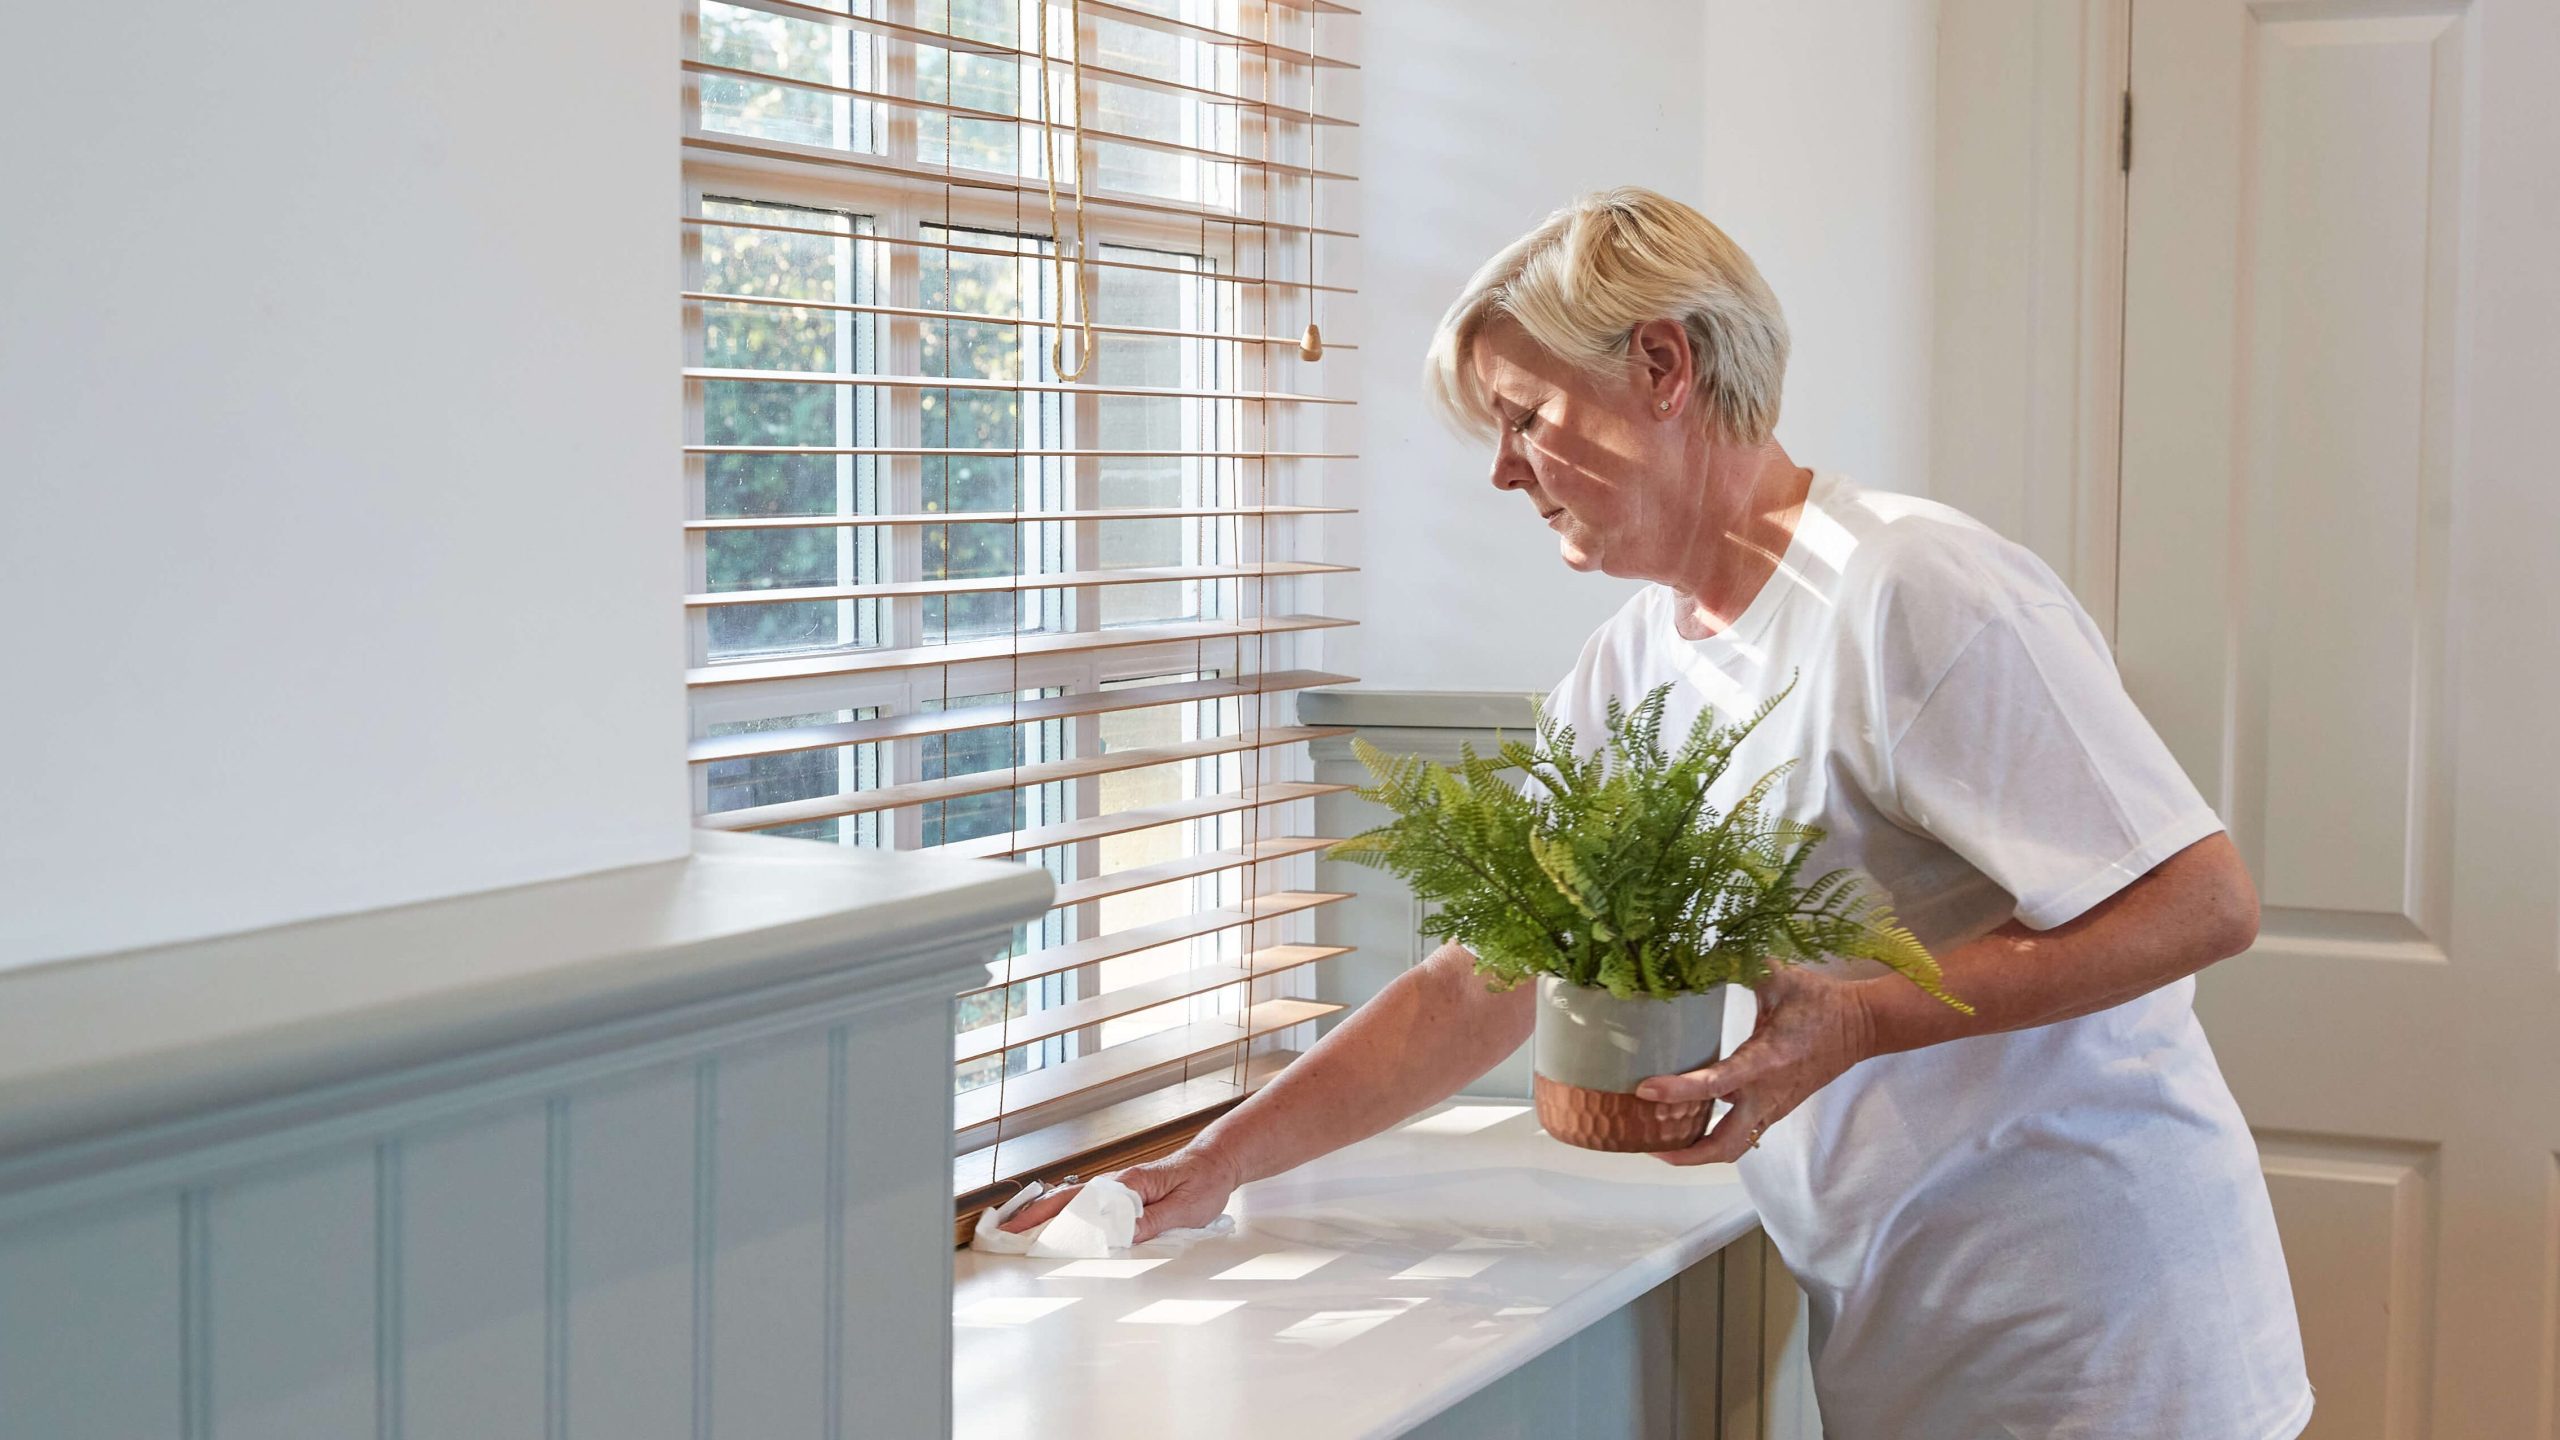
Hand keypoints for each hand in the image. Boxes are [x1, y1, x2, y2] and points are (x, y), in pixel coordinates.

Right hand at [997, 1147, 1240, 1242]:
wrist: (1215, 1163)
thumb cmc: (1202, 1184)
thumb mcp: (1184, 1210)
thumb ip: (1152, 1223)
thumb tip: (1119, 1237)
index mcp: (1128, 1186)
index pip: (1080, 1204)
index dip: (1050, 1219)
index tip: (1026, 1234)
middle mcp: (1117, 1183)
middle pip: (1065, 1199)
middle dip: (1033, 1217)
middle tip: (1005, 1235)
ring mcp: (1117, 1188)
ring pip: (1072, 1200)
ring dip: (1044, 1215)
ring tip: (1018, 1233)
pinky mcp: (1122, 1194)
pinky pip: (1086, 1203)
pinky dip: (1063, 1212)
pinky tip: (1052, 1224)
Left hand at [1637, 967, 1876, 1166]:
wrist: (1861, 1026)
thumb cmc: (1820, 1002)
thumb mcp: (1781, 978)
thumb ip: (1741, 965)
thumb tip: (1704, 953)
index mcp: (1765, 1062)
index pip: (1715, 1084)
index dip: (1678, 1090)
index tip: (1645, 1090)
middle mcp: (1767, 1094)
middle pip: (1724, 1145)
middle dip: (1686, 1152)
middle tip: (1650, 1143)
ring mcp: (1773, 1106)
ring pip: (1733, 1146)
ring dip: (1698, 1149)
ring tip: (1661, 1135)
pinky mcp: (1776, 1108)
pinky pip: (1742, 1132)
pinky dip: (1713, 1134)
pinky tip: (1688, 1117)